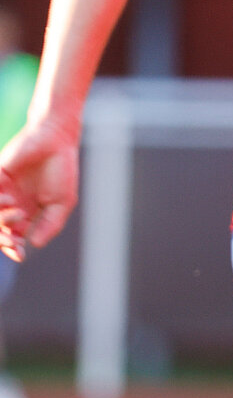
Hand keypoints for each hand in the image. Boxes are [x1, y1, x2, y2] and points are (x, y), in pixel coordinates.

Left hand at [0, 117, 81, 261]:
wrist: (56, 142)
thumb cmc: (62, 171)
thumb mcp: (62, 203)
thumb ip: (50, 224)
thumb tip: (35, 244)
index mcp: (26, 212)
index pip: (13, 236)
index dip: (13, 248)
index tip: (20, 255)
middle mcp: (11, 204)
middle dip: (3, 239)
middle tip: (13, 243)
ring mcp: (2, 190)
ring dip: (1, 221)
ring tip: (18, 216)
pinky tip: (12, 201)